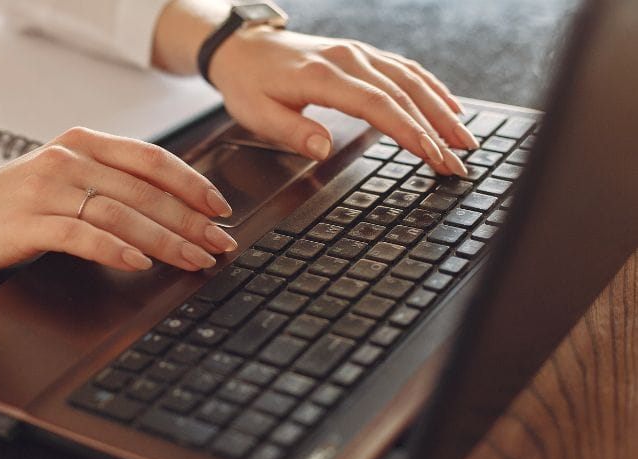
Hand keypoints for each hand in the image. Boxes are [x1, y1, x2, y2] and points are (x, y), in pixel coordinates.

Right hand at [0, 128, 237, 274]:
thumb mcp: (63, 178)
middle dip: (191, 220)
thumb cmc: (11, 202)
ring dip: (166, 239)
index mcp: (82, 144)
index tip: (221, 208)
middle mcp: (68, 160)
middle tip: (220, 244)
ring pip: (122, 213)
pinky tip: (139, 263)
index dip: (192, 183)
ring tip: (195, 259)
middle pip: (145, 190)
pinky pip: (83, 236)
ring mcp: (48, 189)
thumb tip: (171, 208)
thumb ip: (108, 183)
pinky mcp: (29, 222)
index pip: (151, 159)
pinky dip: (116, 249)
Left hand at [208, 28, 477, 175]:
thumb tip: (322, 148)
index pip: (378, 105)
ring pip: (411, 80)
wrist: (243, 47)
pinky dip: (432, 88)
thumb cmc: (248, 82)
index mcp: (324, 76)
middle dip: (436, 130)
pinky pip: (405, 69)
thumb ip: (291, 131)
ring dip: (442, 110)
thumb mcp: (256, 113)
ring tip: (465, 140)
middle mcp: (349, 59)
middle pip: (403, 94)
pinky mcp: (362, 54)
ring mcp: (359, 54)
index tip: (432, 155)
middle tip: (459, 162)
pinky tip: (450, 107)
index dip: (408, 131)